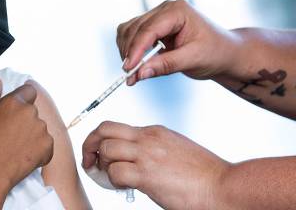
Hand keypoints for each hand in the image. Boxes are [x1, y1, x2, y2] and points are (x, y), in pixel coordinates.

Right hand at [0, 77, 53, 208]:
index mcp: (16, 102)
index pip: (29, 91)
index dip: (23, 99)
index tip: (14, 112)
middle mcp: (31, 113)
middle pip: (33, 111)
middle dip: (24, 120)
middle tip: (9, 134)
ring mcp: (41, 130)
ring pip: (39, 128)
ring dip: (31, 134)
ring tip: (15, 147)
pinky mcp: (48, 147)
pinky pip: (46, 145)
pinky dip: (38, 150)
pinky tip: (23, 156)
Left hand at [82, 121, 229, 209]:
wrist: (225, 186)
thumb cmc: (203, 174)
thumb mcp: (175, 149)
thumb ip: (153, 149)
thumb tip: (134, 160)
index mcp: (153, 131)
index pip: (115, 127)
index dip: (102, 140)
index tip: (99, 155)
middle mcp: (147, 138)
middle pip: (104, 129)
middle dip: (90, 144)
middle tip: (89, 162)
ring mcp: (147, 155)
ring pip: (106, 149)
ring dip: (102, 165)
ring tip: (109, 177)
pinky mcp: (148, 175)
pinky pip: (116, 173)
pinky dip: (113, 181)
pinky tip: (124, 187)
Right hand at [117, 0, 241, 84]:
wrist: (225, 52)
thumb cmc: (215, 53)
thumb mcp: (193, 60)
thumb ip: (165, 65)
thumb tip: (139, 73)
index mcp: (178, 11)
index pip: (148, 29)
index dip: (136, 49)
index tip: (128, 69)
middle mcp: (165, 9)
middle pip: (134, 29)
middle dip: (129, 53)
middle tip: (129, 77)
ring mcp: (157, 15)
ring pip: (128, 30)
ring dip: (126, 51)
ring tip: (133, 73)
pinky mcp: (152, 25)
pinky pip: (131, 34)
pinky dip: (129, 49)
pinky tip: (136, 64)